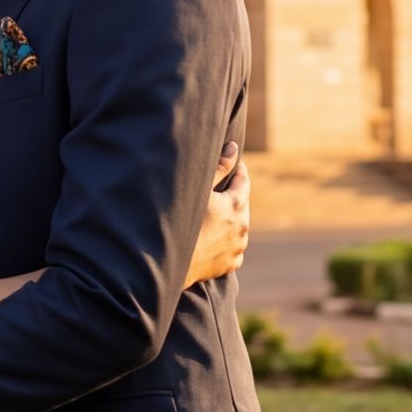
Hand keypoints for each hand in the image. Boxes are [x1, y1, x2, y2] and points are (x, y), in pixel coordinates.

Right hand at [184, 141, 249, 286]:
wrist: (168, 262)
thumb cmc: (179, 220)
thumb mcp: (197, 189)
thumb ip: (218, 167)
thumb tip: (234, 147)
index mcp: (236, 205)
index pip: (243, 180)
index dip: (237, 169)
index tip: (232, 164)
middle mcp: (242, 227)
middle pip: (241, 203)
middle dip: (231, 195)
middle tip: (215, 191)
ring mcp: (238, 248)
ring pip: (237, 227)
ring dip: (229, 220)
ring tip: (210, 216)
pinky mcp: (230, 264)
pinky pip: (232, 247)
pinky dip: (225, 241)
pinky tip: (210, 238)